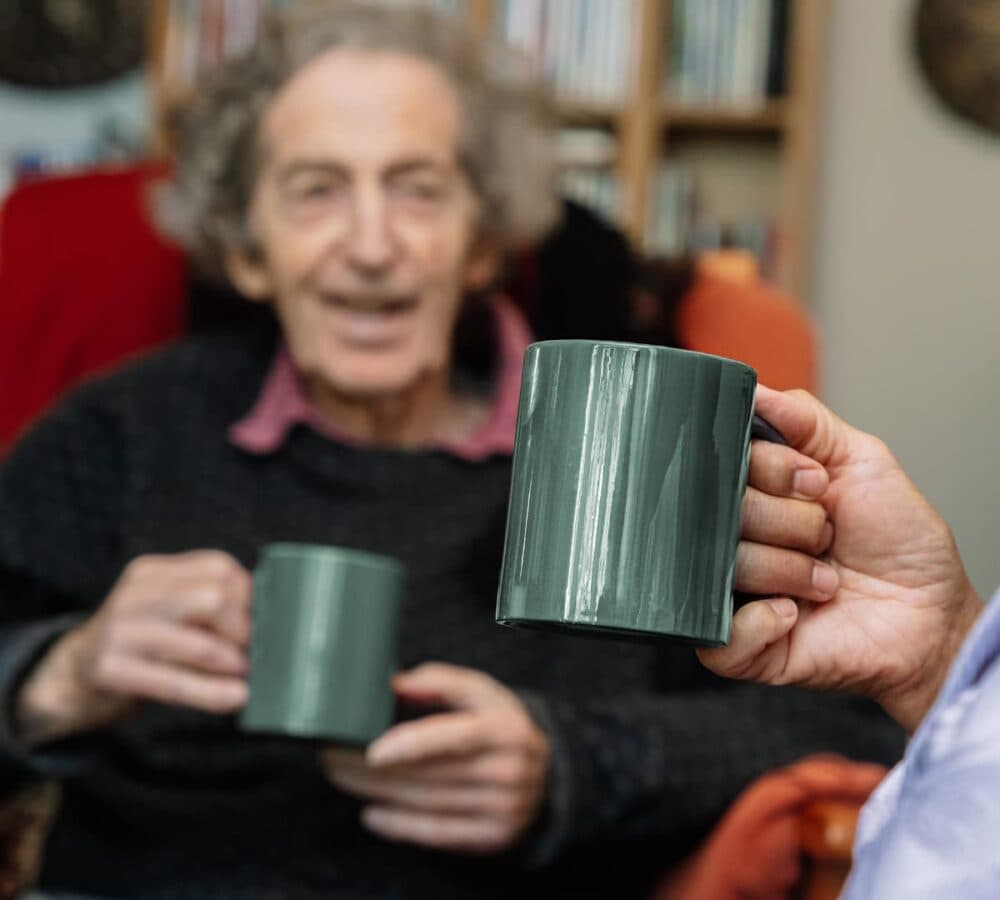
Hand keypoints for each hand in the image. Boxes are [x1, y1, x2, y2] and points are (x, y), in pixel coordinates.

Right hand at [16, 551, 251, 744]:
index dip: (249, 595)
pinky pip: (172, 682)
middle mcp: (135, 594)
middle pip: (212, 598)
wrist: (71, 675)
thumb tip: (270, 618)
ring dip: (231, 661)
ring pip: (196, 642)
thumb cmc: (140, 643)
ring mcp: (119, 630)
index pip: (218, 567)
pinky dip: (211, 692)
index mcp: (154, 572)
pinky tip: (236, 697)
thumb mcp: (168, 611)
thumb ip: (207, 605)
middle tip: (253, 650)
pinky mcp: (110, 670)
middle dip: (241, 628)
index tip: (263, 620)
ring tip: (245, 674)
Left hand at [321, 663, 549, 854]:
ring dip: (379, 793)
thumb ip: (441, 681)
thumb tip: (395, 682)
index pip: (455, 737)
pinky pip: (439, 833)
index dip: (412, 744)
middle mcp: (508, 771)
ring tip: (342, 777)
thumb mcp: (483, 692)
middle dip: (376, 768)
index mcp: (505, 729)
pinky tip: (372, 814)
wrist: (546, 772)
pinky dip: (401, 826)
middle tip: (335, 756)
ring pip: (430, 803)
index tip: (372, 749)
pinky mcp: (492, 837)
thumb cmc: (501, 725)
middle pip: (432, 773)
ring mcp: (503, 809)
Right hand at [700, 386, 981, 731]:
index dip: (774, 471)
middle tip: (826, 537)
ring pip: (726, 566)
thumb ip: (805, 420)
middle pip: (725, 512)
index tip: (815, 483)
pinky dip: (763, 620)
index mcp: (754, 496)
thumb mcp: (861, 460)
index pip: (727, 465)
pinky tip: (794, 614)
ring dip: (792, 571)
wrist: (931, 617)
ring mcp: (734, 594)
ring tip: (824, 581)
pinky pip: (719, 633)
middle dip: (794, 522)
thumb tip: (753, 389)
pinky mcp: (742, 649)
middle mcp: (737, 539)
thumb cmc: (899, 543)